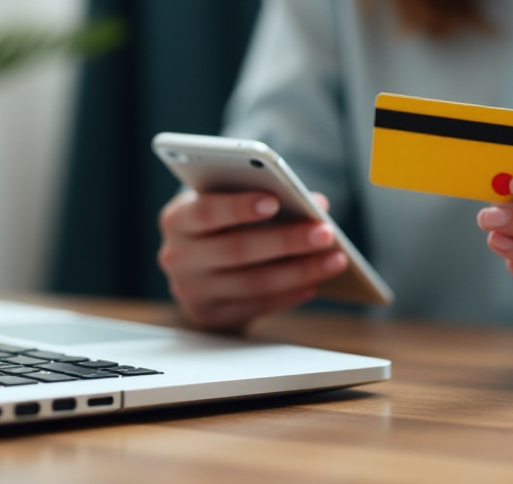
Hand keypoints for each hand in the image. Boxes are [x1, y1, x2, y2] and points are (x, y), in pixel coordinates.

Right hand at [158, 190, 348, 330]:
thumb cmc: (220, 224)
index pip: (206, 212)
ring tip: (335, 259)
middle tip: (325, 232)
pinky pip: (257, 306)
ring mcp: (192, 291)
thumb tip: (317, 205)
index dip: (238, 207)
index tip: (275, 200)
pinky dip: (289, 294)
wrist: (195, 268)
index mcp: (177, 219)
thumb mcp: (229, 203)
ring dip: (299, 271)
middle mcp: (178, 257)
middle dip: (286, 241)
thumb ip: (266, 196)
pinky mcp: (210, 316)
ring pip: (253, 283)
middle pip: (237, 250)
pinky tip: (314, 283)